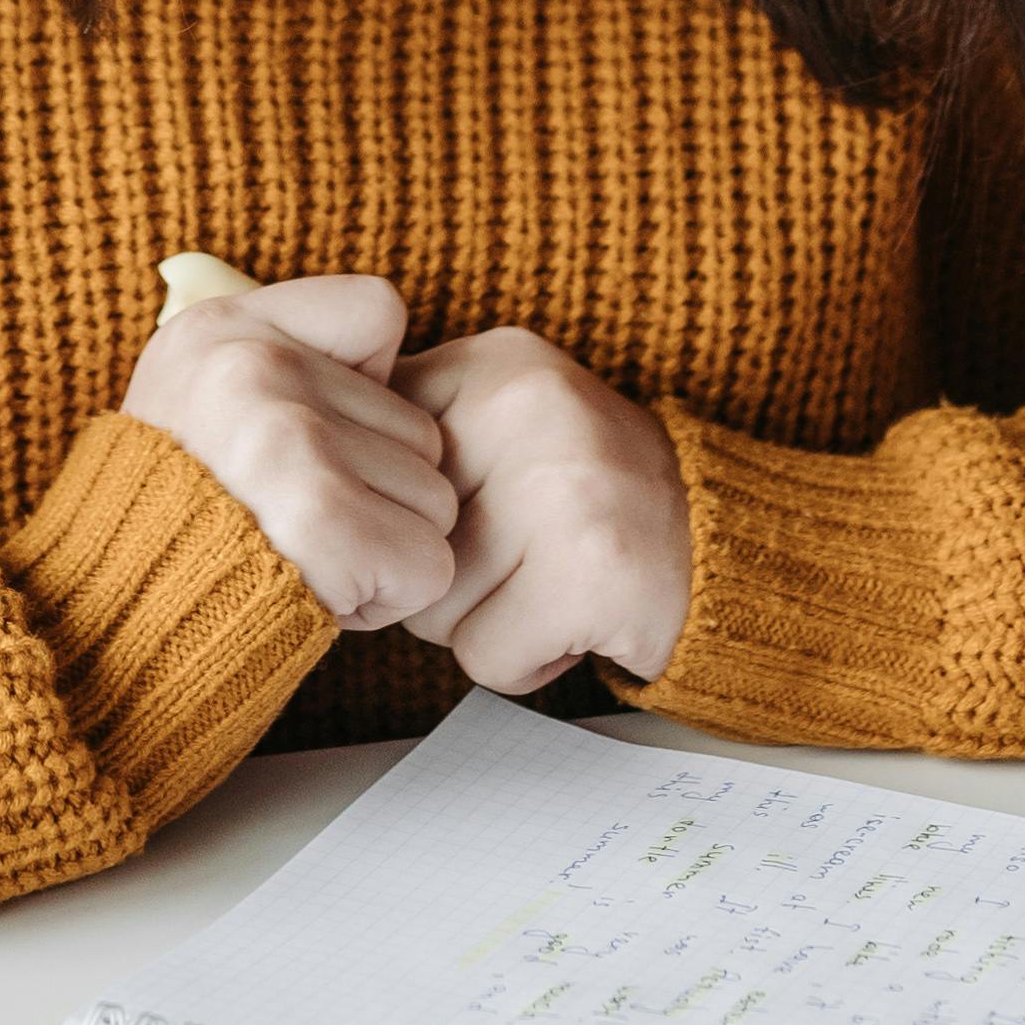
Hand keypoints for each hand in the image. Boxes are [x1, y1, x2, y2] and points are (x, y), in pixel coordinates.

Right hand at [123, 269, 457, 633]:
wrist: (113, 615)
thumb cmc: (175, 514)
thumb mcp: (191, 387)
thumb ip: (281, 356)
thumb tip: (384, 369)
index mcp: (224, 326)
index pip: (379, 311)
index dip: (367, 388)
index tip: (306, 438)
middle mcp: (257, 369)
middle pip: (421, 428)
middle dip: (378, 487)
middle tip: (299, 517)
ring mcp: (290, 441)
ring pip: (432, 498)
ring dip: (384, 544)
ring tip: (305, 553)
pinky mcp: (323, 523)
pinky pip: (429, 565)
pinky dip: (389, 597)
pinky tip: (323, 591)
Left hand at [393, 325, 691, 693]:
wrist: (721, 543)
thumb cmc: (587, 498)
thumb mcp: (502, 420)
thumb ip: (413, 428)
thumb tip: (303, 481)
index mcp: (492, 365)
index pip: (363, 460)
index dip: (396, 512)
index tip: (458, 514)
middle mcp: (526, 408)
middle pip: (393, 538)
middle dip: (442, 572)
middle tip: (522, 550)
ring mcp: (563, 487)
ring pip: (430, 607)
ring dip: (481, 619)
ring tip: (547, 579)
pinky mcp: (592, 574)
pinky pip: (483, 657)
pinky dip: (523, 660)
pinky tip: (572, 619)